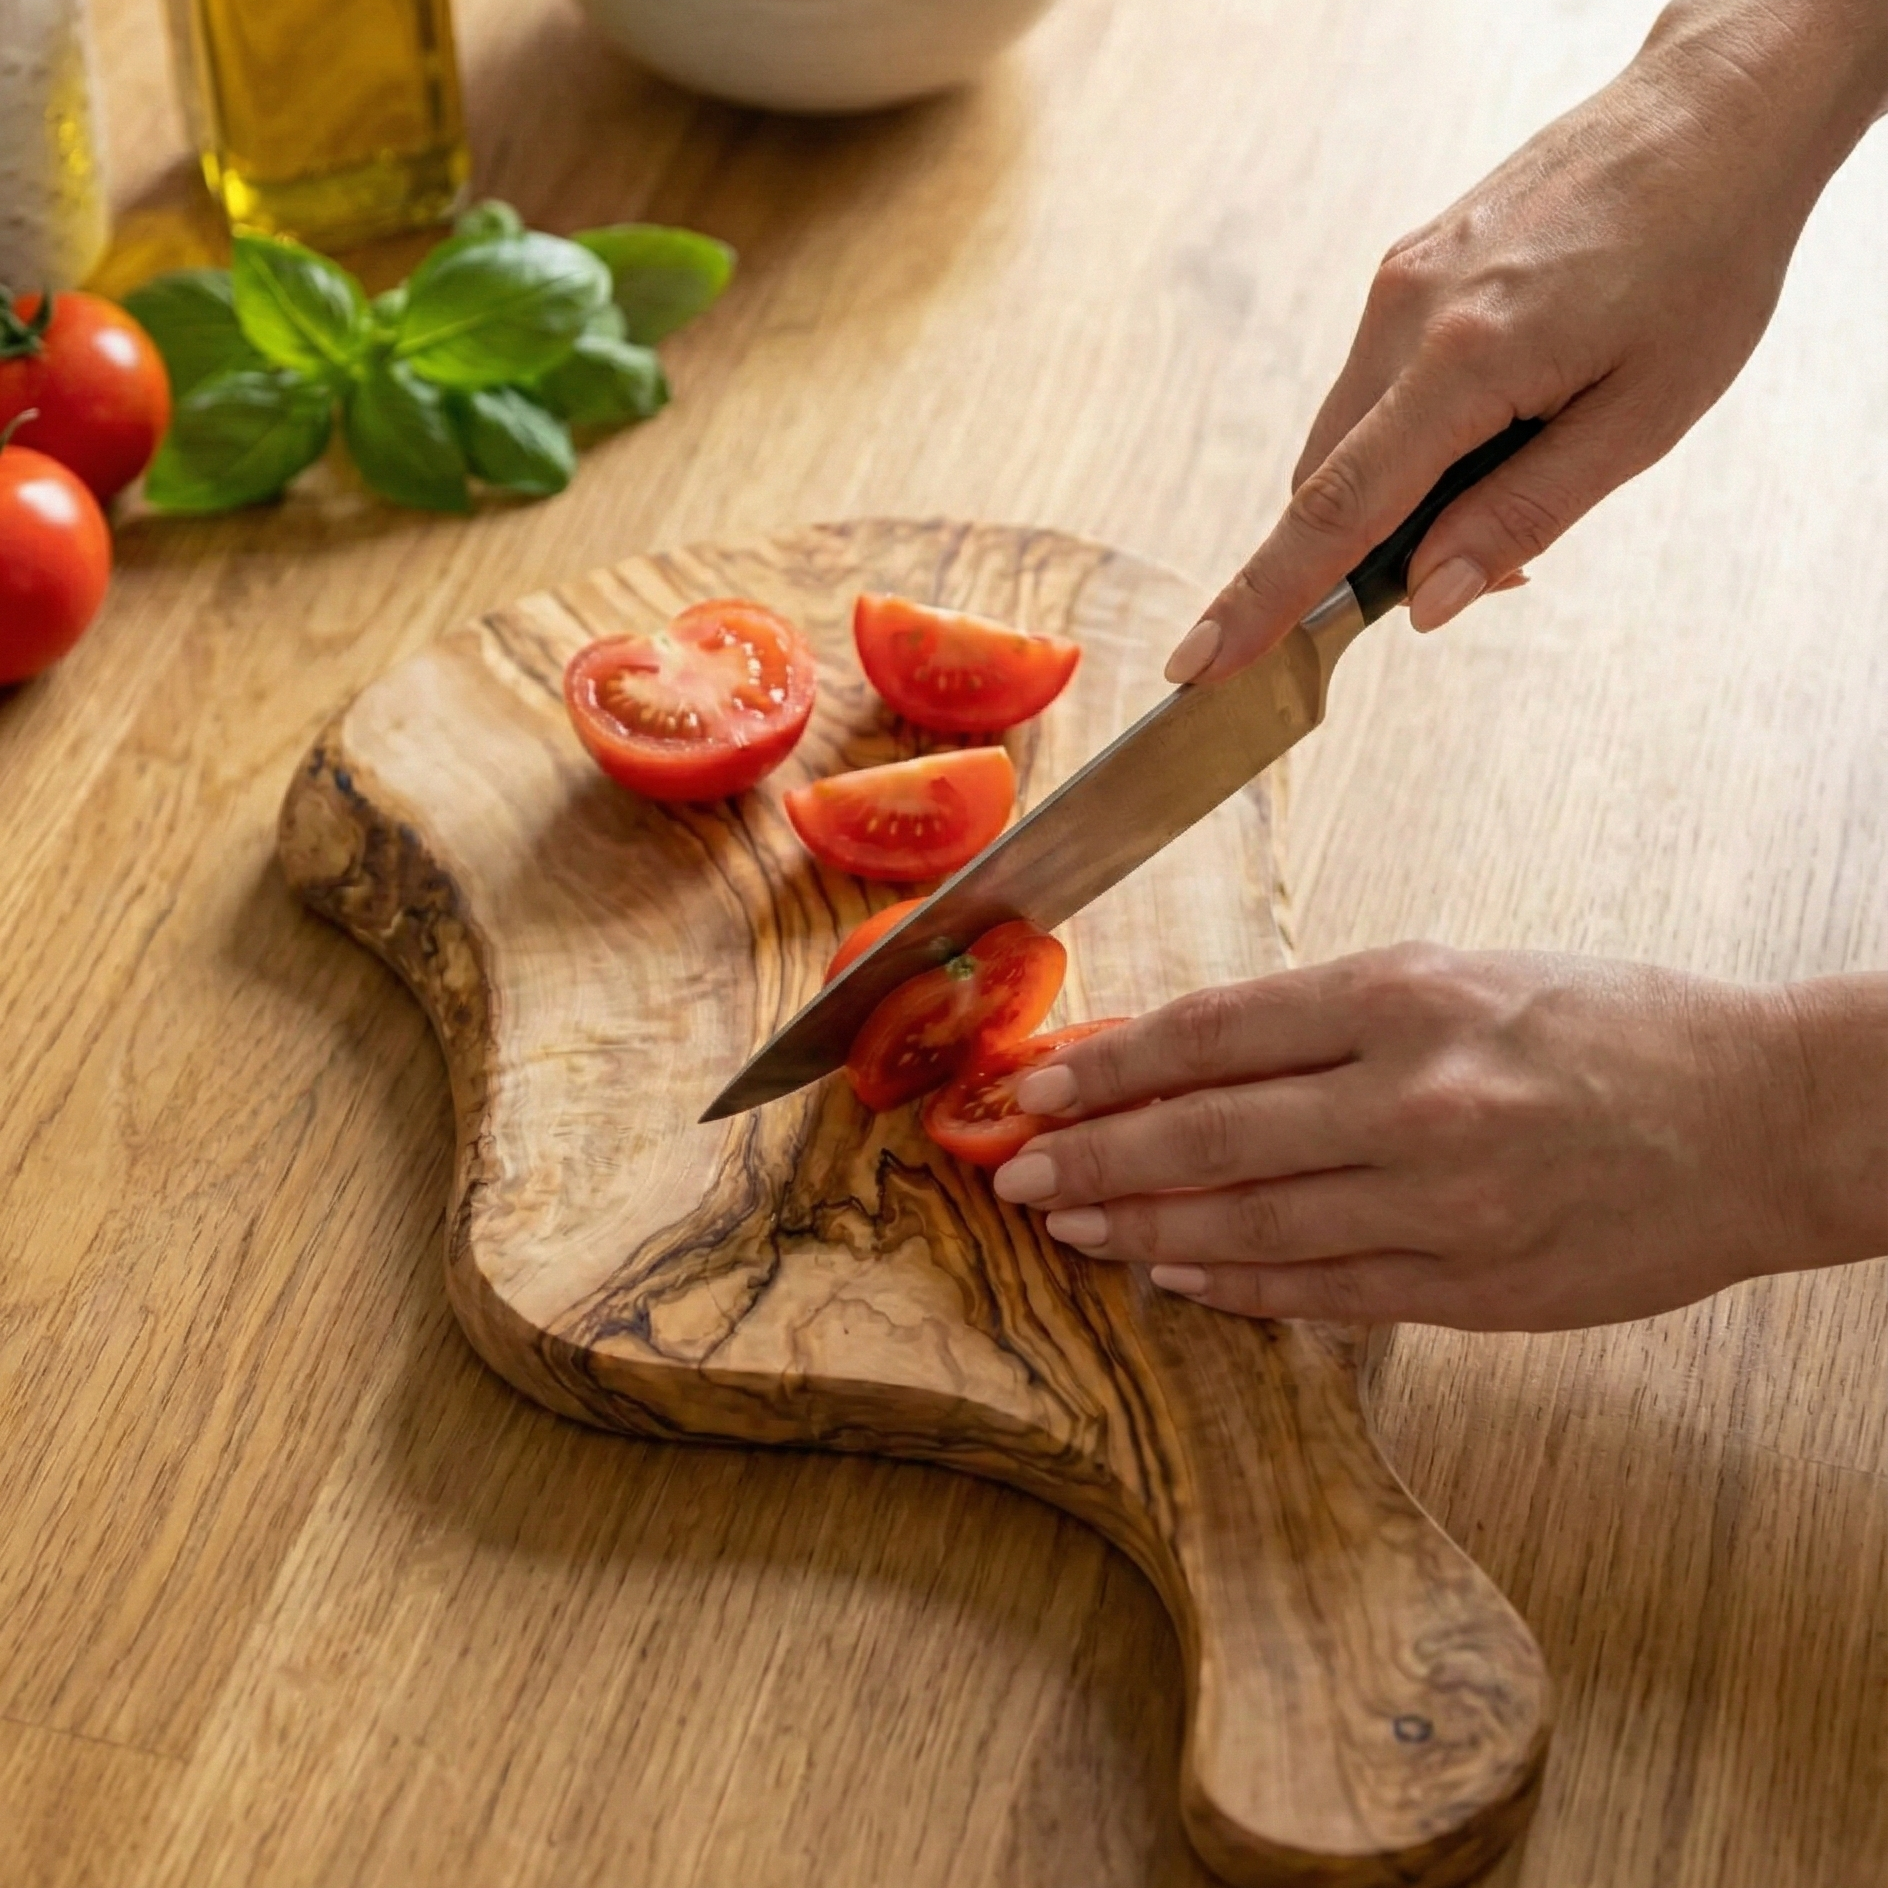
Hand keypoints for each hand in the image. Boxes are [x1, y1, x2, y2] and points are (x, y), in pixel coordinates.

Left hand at [988, 945, 1887, 1330]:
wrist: (1764, 1114)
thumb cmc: (1608, 1025)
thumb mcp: (1462, 976)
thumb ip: (1324, 1019)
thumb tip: (1186, 1051)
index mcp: (1405, 996)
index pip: (1210, 1032)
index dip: (1105, 1065)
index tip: (1033, 1085)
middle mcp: (1414, 1096)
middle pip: (1208, 1133)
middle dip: (1096, 1154)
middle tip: (1016, 1170)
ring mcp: (1445, 1200)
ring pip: (1252, 1224)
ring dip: (1144, 1229)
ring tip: (1071, 1226)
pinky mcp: (1477, 1286)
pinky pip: (1325, 1293)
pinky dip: (1238, 1288)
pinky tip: (1176, 1277)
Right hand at [1165, 0, 1887, 683]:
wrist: (1716, 110)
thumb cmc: (1706, 257)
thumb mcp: (1644, 416)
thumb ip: (1523, 514)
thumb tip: (1426, 603)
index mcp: (1466, 359)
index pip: (1334, 511)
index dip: (1262, 600)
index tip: (1200, 663)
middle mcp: (1407, 316)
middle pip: (1325, 485)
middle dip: (1356, 559)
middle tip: (1460, 578)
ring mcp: (1397, 286)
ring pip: (1346, 439)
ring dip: (1392, 498)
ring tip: (1513, 474)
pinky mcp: (1407, 270)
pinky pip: (1374, 390)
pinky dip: (1406, 440)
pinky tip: (1495, 427)